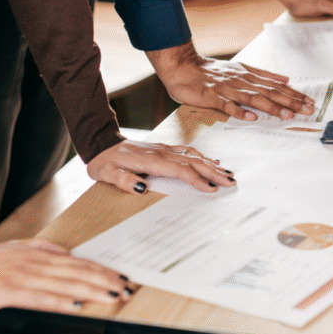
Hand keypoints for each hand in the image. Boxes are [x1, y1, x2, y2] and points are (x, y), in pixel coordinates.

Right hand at [0, 240, 131, 310]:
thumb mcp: (20, 247)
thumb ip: (45, 248)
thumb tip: (69, 252)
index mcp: (42, 255)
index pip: (80, 263)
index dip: (103, 271)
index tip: (123, 278)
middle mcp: (38, 265)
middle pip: (79, 274)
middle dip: (106, 282)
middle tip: (128, 289)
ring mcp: (26, 278)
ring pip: (67, 284)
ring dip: (93, 290)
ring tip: (113, 296)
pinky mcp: (11, 292)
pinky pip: (41, 298)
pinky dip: (62, 301)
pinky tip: (77, 305)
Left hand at [87, 139, 234, 193]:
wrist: (101, 144)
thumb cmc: (105, 162)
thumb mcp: (106, 174)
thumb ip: (123, 180)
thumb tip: (141, 188)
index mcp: (150, 160)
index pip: (179, 170)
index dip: (196, 179)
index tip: (211, 189)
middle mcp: (161, 153)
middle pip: (193, 162)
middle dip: (213, 172)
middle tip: (231, 182)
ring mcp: (164, 149)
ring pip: (193, 155)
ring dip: (212, 165)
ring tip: (228, 174)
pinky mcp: (164, 149)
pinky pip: (188, 152)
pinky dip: (203, 157)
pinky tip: (212, 161)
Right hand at [146, 40, 314, 120]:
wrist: (182, 67)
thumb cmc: (211, 71)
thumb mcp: (241, 68)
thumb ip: (264, 74)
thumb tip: (286, 78)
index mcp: (249, 76)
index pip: (276, 86)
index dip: (294, 94)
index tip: (310, 102)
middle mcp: (242, 82)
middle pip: (270, 92)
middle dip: (290, 101)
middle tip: (308, 110)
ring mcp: (227, 89)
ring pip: (253, 99)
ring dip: (271, 107)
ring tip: (287, 115)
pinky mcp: (212, 96)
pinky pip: (227, 105)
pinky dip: (239, 111)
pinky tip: (251, 118)